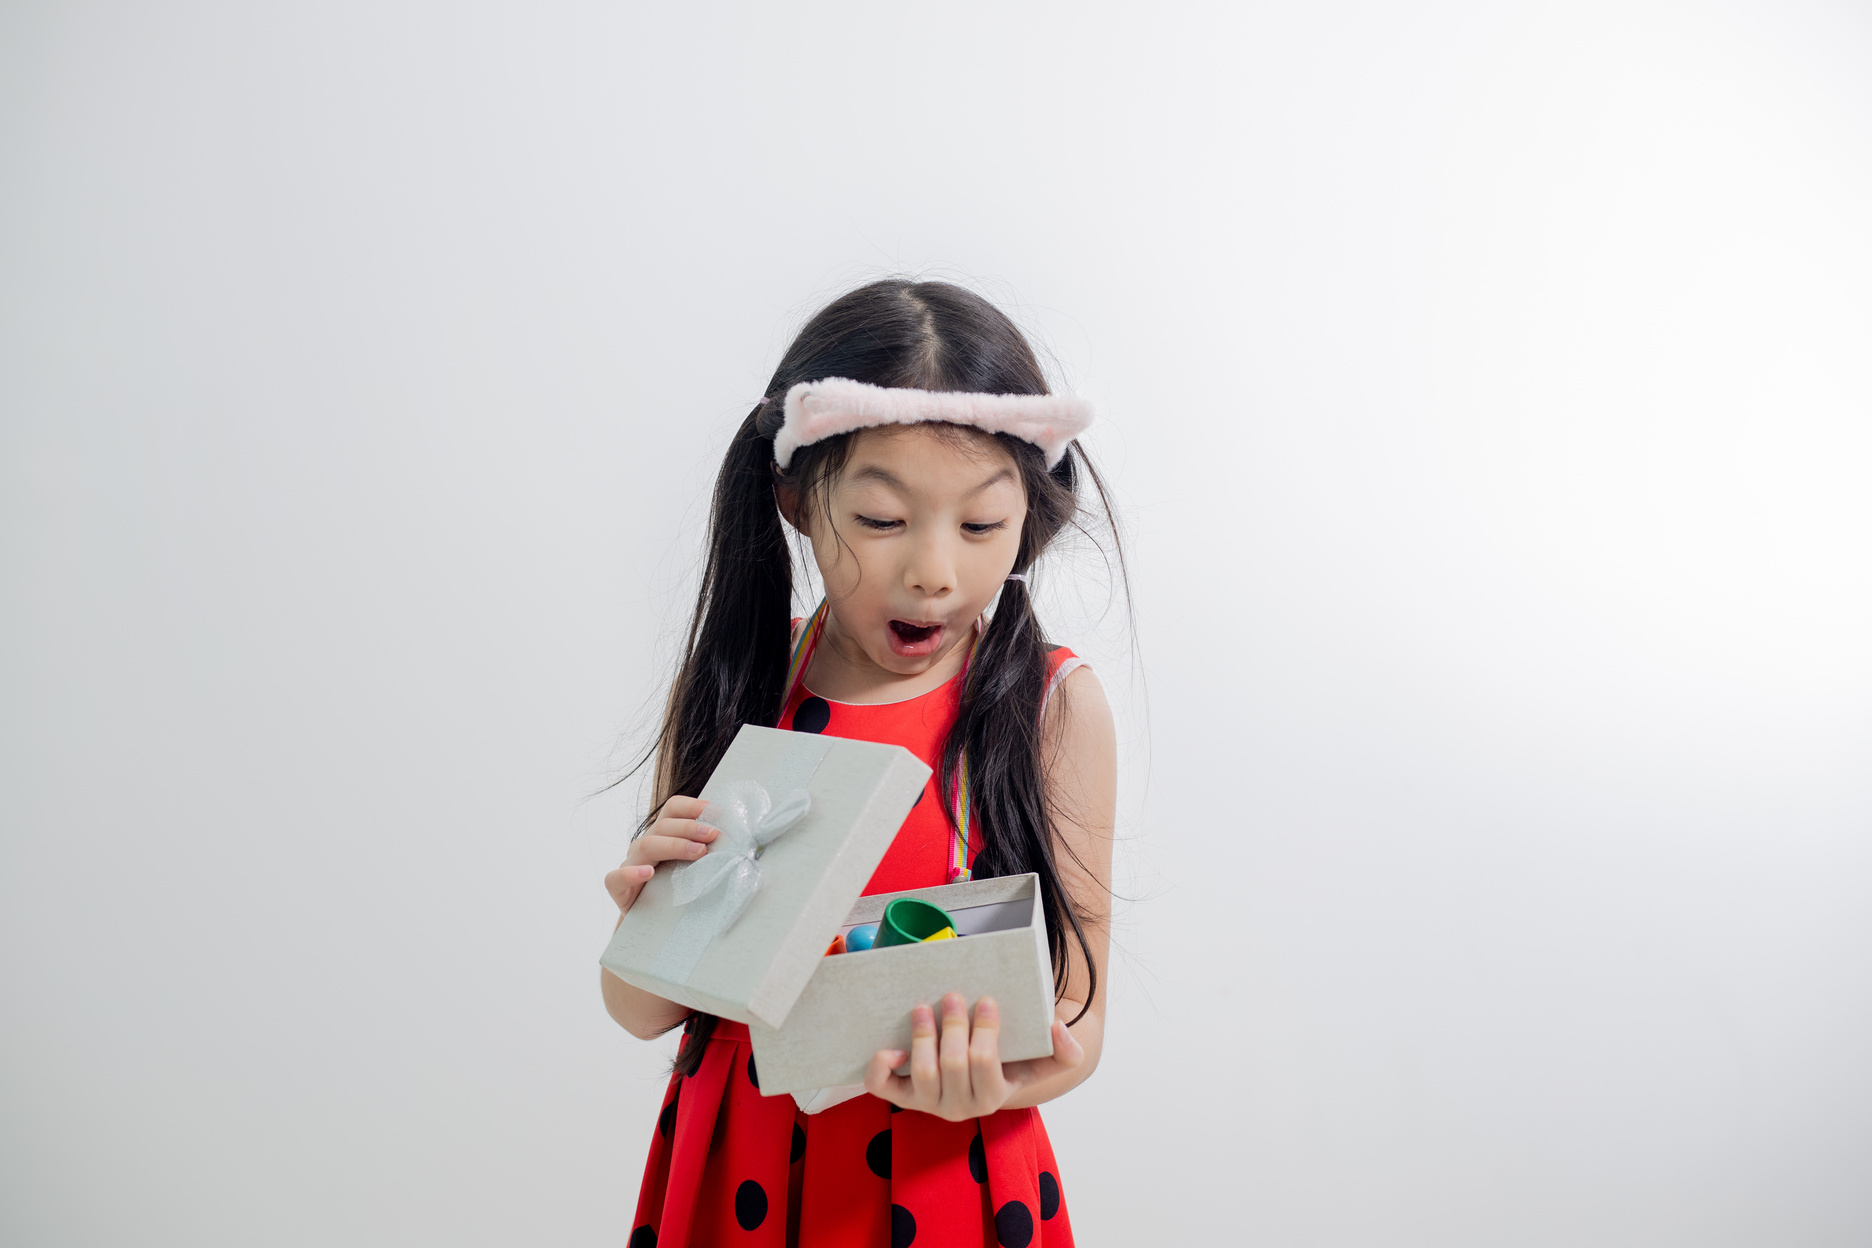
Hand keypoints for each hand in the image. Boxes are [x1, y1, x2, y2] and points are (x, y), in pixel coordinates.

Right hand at [603, 795, 716, 915]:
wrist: (653, 923)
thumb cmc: (677, 891)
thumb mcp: (692, 867)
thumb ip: (707, 851)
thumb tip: (738, 841)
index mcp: (663, 834)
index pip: (672, 809)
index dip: (691, 806)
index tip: (714, 811)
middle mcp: (645, 845)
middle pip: (663, 826)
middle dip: (690, 827)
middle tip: (713, 834)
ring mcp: (630, 864)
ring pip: (646, 846)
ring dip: (674, 845)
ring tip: (698, 852)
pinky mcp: (618, 887)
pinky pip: (616, 878)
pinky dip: (632, 873)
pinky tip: (648, 873)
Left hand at [862, 993, 1085, 1121]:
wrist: (989, 1080)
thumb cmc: (1015, 1063)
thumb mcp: (1045, 1061)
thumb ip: (1065, 1052)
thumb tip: (1058, 1030)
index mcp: (992, 1097)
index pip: (984, 1063)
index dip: (983, 1030)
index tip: (986, 1000)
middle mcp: (959, 1107)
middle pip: (951, 1065)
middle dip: (951, 1027)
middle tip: (951, 996)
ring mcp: (929, 1102)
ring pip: (922, 1074)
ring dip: (921, 1038)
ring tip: (923, 1008)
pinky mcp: (904, 1095)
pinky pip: (884, 1088)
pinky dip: (881, 1068)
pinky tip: (890, 1047)